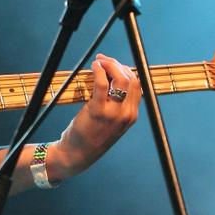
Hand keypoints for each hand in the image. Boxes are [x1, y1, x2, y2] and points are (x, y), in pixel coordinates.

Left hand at [51, 54, 140, 177]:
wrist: (77, 154)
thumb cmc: (91, 136)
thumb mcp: (111, 122)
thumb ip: (116, 104)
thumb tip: (112, 78)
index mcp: (131, 116)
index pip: (137, 86)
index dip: (126, 70)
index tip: (113, 65)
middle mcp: (127, 114)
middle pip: (131, 79)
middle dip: (118, 64)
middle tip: (104, 60)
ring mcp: (114, 113)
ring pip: (121, 79)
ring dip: (110, 65)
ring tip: (99, 61)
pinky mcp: (98, 111)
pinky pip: (102, 84)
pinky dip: (99, 71)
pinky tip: (94, 67)